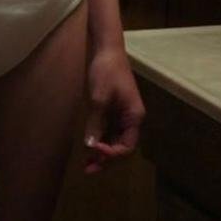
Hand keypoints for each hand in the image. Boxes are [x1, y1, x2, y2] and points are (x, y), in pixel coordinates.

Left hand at [82, 47, 143, 174]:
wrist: (107, 49)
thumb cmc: (106, 71)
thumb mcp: (99, 97)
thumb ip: (96, 123)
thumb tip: (90, 147)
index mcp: (134, 117)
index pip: (127, 147)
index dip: (112, 154)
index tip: (94, 151)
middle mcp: (131, 119)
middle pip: (122, 148)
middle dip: (107, 160)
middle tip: (88, 170)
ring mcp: (122, 115)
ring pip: (115, 142)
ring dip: (102, 154)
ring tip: (87, 165)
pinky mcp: (113, 111)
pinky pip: (109, 132)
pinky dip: (100, 141)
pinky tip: (89, 148)